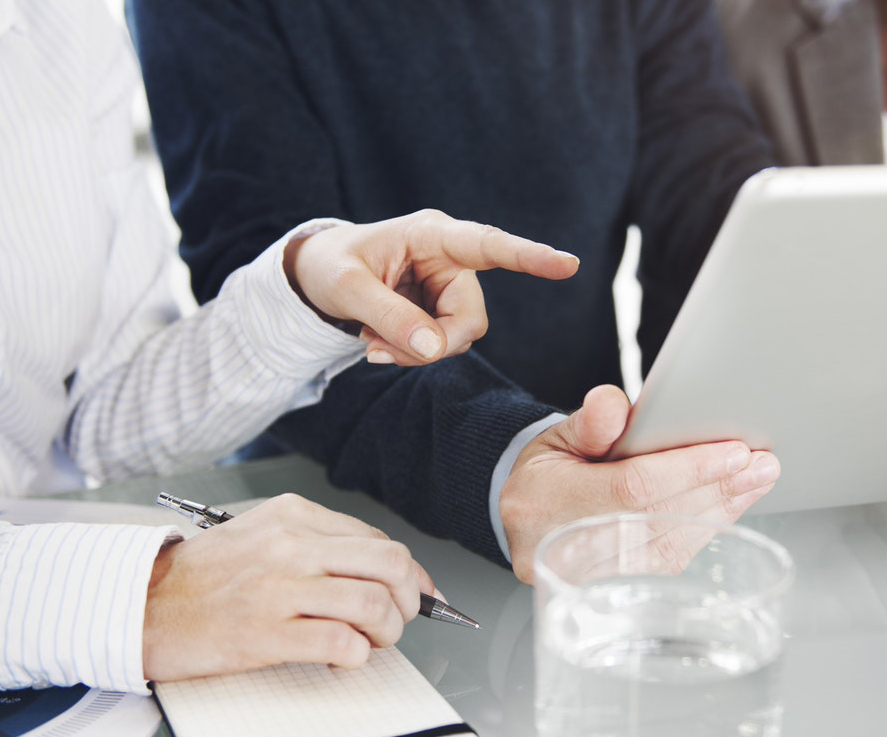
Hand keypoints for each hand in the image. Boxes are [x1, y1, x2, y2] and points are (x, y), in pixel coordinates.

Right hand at [141, 494, 433, 680]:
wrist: (140, 606)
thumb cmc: (201, 579)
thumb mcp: (261, 535)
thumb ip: (317, 545)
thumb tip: (381, 571)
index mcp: (294, 517)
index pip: (379, 540)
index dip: (411, 574)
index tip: (419, 595)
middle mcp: (291, 545)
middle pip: (391, 565)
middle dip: (410, 600)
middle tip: (397, 620)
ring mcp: (279, 588)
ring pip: (375, 604)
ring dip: (386, 632)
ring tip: (368, 642)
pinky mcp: (265, 632)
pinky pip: (341, 643)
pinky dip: (355, 655)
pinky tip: (340, 657)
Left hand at [287, 209, 578, 365]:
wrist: (318, 275)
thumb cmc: (330, 265)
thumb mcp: (346, 287)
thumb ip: (389, 315)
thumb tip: (434, 349)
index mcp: (432, 234)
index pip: (488, 245)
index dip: (529, 256)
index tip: (568, 264)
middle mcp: (450, 258)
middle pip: (469, 317)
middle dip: (430, 343)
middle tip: (376, 350)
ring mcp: (449, 286)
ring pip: (459, 337)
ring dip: (416, 351)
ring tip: (371, 339)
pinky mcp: (442, 310)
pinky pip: (444, 345)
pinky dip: (411, 353)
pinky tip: (379, 341)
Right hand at [499, 385, 780, 582]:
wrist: (525, 527)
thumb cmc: (547, 478)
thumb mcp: (558, 438)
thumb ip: (590, 421)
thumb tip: (614, 404)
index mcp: (546, 504)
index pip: (630, 488)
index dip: (687, 470)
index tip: (733, 452)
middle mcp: (566, 550)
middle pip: (657, 520)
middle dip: (716, 489)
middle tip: (760, 465)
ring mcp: (590, 581)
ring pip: (669, 546)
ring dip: (720, 511)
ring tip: (754, 481)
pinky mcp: (615, 594)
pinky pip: (669, 563)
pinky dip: (704, 531)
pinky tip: (729, 507)